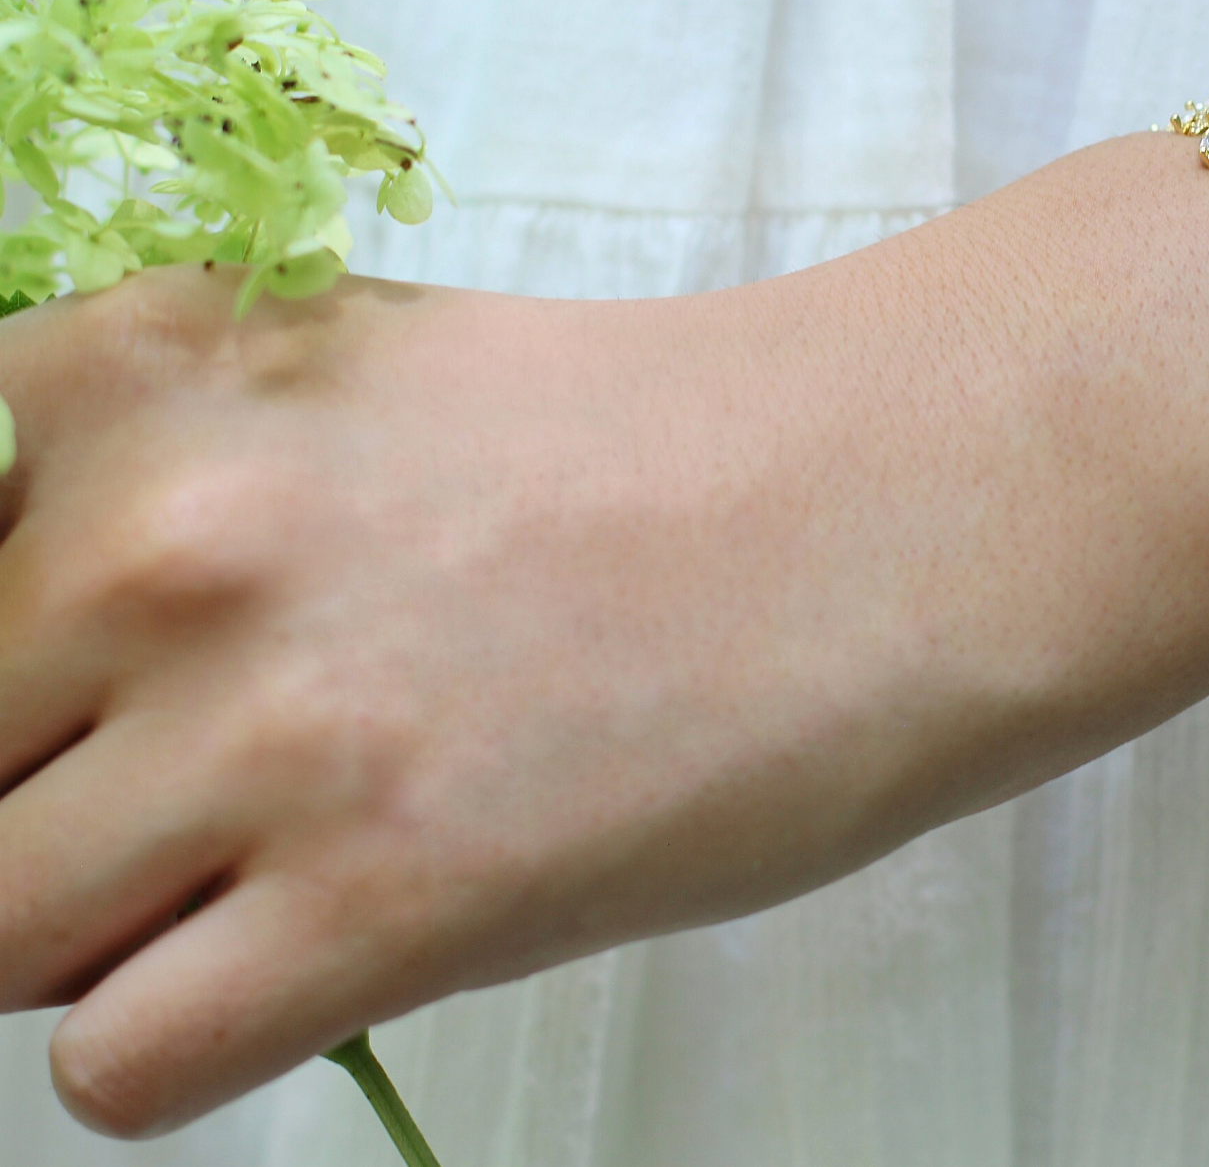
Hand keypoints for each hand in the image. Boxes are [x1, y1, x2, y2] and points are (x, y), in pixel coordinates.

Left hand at [0, 259, 1060, 1135]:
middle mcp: (152, 537)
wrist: (889, 511)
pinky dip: (193, 1037)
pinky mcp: (381, 902)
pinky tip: (326, 954)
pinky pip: (114, 1071)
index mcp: (132, 370)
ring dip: (113, 931)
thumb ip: (147, 479)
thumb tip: (25, 661)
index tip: (83, 707)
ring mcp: (262, 727)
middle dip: (45, 801)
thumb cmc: (648, 447)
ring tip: (277, 874)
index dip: (5, 673)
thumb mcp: (349, 383)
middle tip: (215, 790)